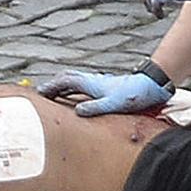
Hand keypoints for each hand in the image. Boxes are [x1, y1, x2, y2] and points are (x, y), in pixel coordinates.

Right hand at [37, 70, 172, 116]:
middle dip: (54, 85)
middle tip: (43, 93)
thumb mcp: (113, 104)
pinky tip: (77, 99)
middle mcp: (93, 81)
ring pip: (76, 81)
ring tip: (55, 96)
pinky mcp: (106, 87)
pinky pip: (85, 86)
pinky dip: (75, 90)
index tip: (38, 94)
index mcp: (91, 83)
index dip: (51, 87)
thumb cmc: (133, 95)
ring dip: (64, 87)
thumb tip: (77, 111)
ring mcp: (100, 83)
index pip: (64, 81)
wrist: (151, 86)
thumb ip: (94, 108)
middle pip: (68, 78)